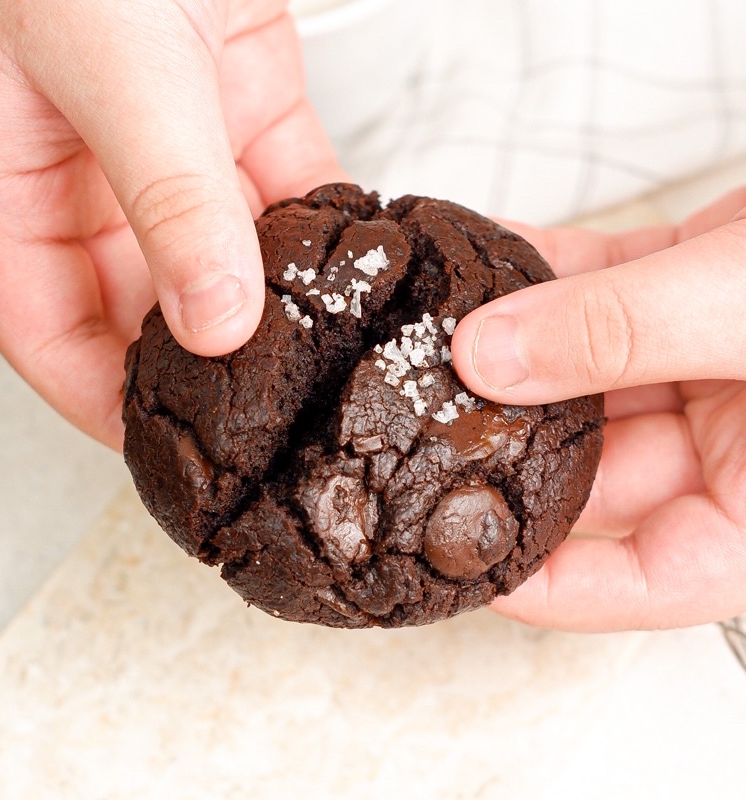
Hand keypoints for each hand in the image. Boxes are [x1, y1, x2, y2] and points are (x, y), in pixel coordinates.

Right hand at [0, 0, 346, 447]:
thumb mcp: (116, 64)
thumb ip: (167, 198)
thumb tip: (214, 320)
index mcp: (15, 172)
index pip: (39, 322)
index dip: (92, 394)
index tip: (155, 447)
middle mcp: (94, 167)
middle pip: (136, 302)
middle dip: (190, 362)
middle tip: (251, 420)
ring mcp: (178, 141)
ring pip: (220, 253)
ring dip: (269, 301)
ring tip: (316, 363)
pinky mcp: (248, 102)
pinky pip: (283, 190)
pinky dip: (318, 230)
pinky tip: (353, 267)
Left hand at [450, 189, 745, 630]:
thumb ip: (623, 332)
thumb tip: (488, 357)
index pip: (643, 579)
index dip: (547, 580)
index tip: (462, 554)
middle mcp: (739, 447)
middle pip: (594, 463)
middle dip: (511, 430)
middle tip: (427, 407)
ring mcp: (712, 368)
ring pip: (588, 371)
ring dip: (518, 345)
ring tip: (441, 326)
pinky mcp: (695, 293)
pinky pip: (604, 293)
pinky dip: (552, 275)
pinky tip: (494, 258)